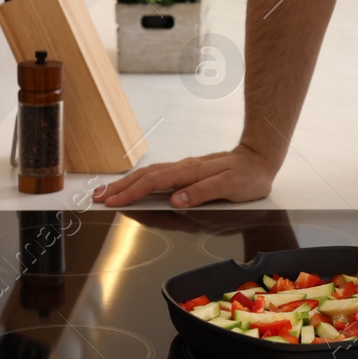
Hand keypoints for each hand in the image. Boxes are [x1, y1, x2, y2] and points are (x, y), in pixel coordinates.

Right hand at [91, 143, 278, 207]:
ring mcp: (184, 168)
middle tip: (97, 198)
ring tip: (107, 192)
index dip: (132, 192)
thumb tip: (176, 200)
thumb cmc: (248, 177)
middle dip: (120, 188)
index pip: (156, 183)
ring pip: (149, 174)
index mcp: (192, 172)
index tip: (113, 201)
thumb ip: (203, 193)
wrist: (260, 158)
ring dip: (126, 183)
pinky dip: (141, 181)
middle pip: (146, 177)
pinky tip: (132, 186)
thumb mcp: (231, 187)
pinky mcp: (186, 171)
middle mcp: (184, 168)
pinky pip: (158, 175)